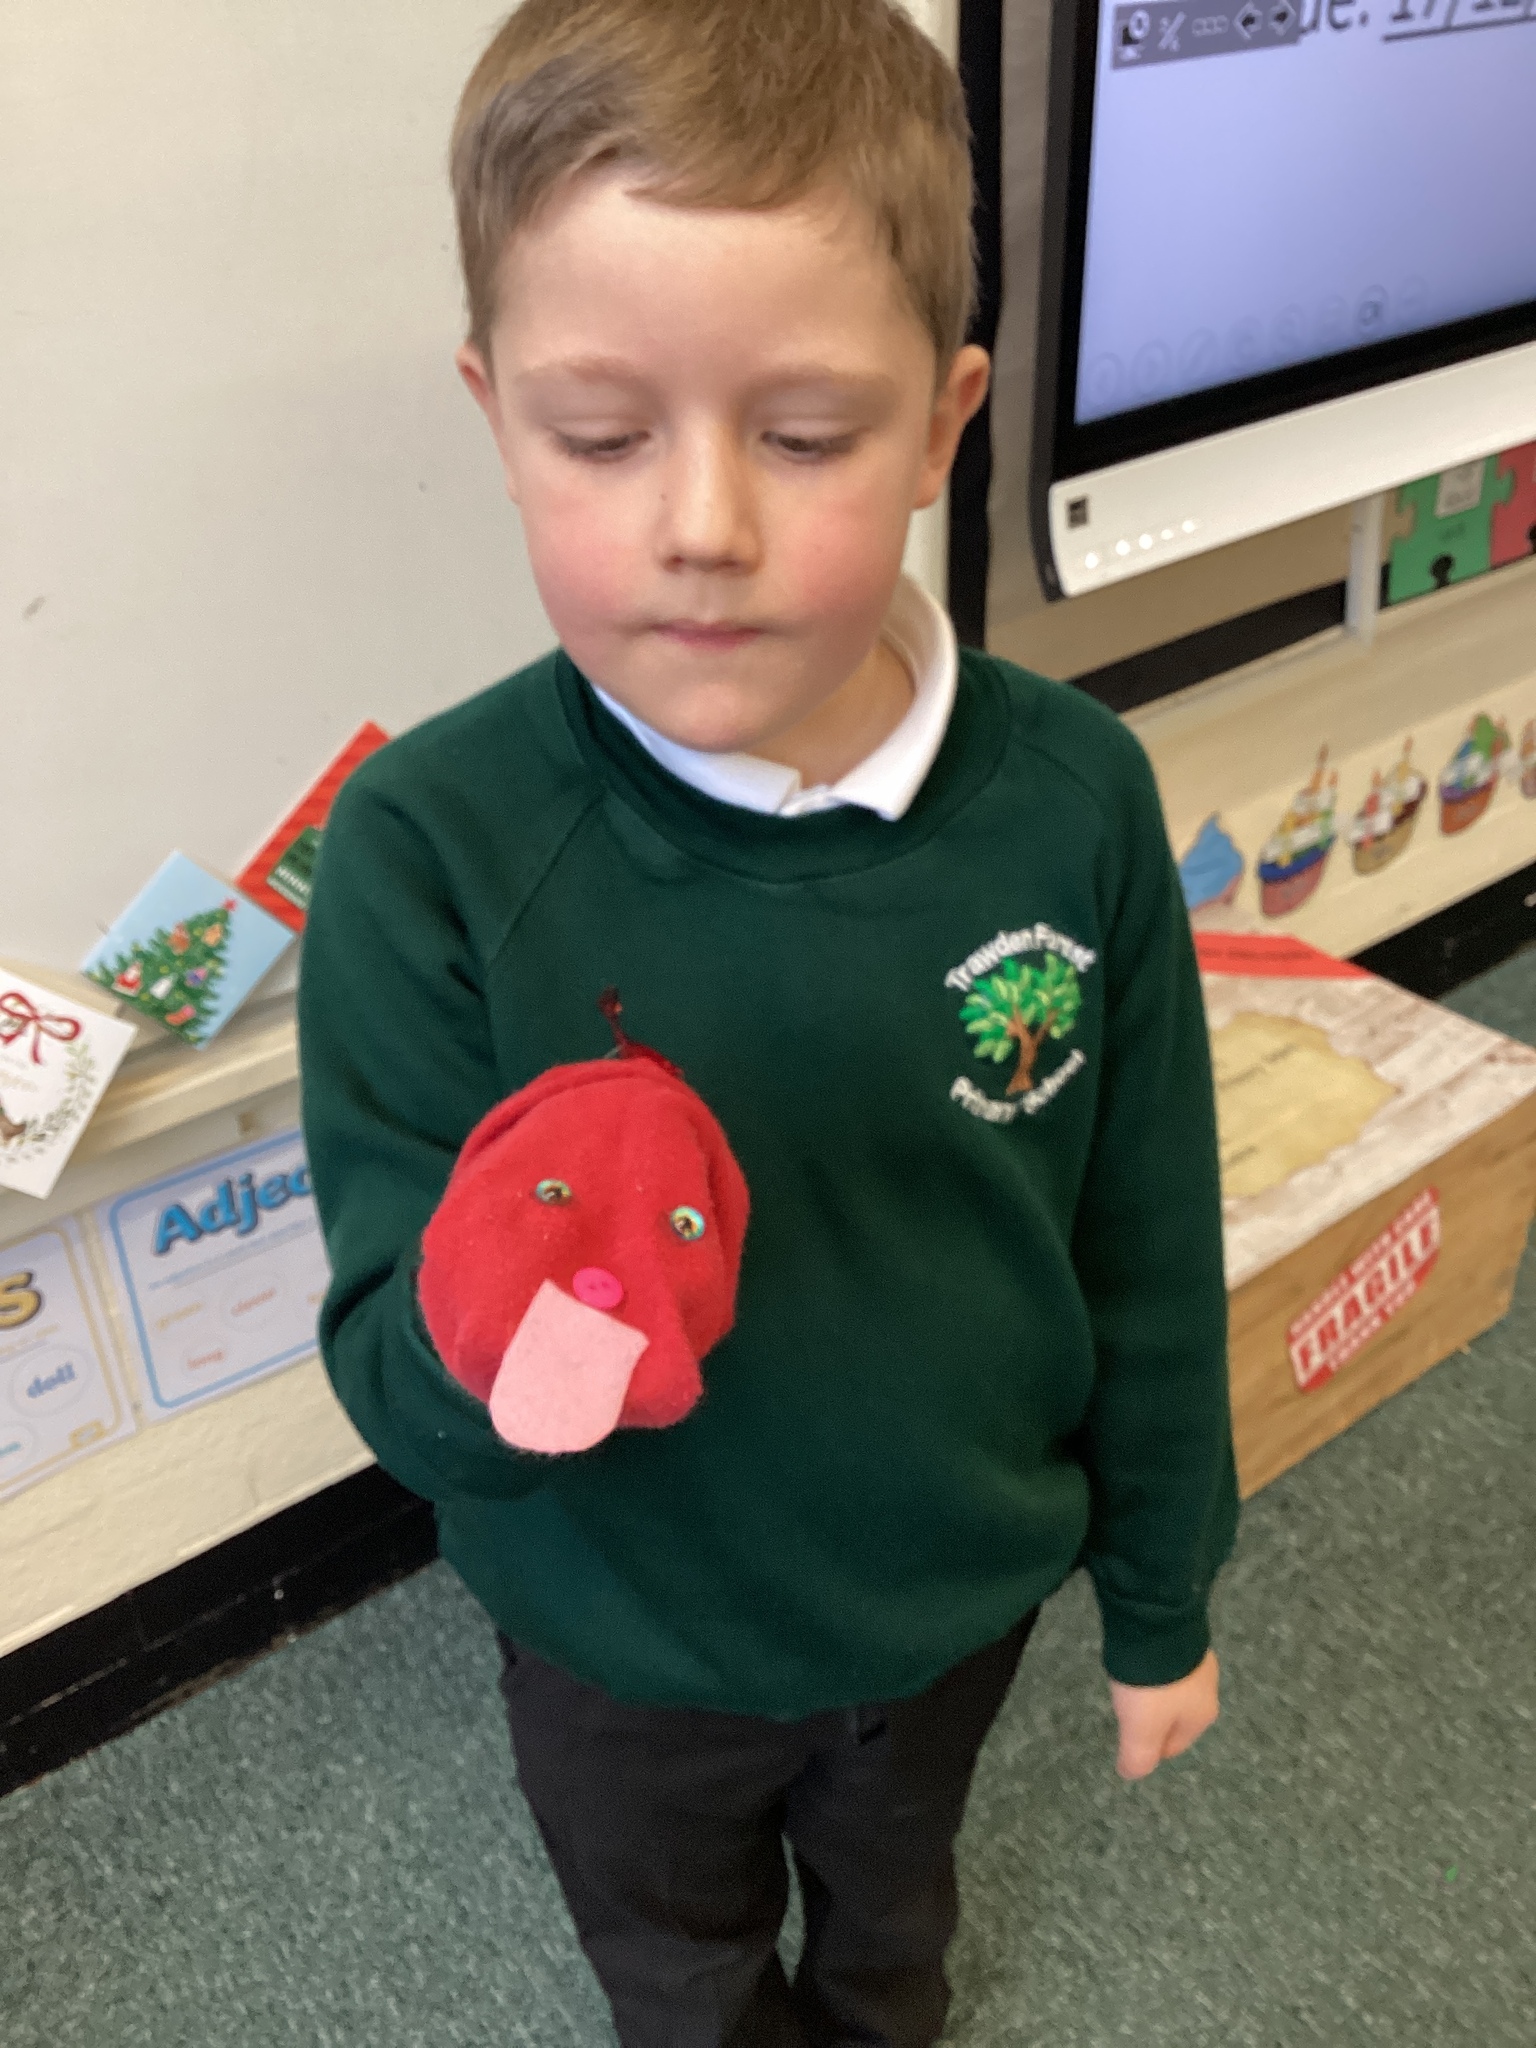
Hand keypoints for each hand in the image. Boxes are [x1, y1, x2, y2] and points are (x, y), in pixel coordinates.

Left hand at [1107, 1648, 1219, 1779]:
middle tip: (1126, 1712)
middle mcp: (1208, 1690)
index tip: (1128, 1741)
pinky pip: (1168, 1662)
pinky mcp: (1184, 1635)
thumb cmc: (1153, 1684)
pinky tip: (1140, 1660)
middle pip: (1175, 1717)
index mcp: (1202, 1717)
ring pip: (1172, 1688)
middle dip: (1152, 1719)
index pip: (1174, 1747)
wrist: (1158, 1623)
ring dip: (1153, 1691)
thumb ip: (1138, 1757)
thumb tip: (1130, 1774)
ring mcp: (1199, 1659)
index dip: (1149, 1748)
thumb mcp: (1141, 1729)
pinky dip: (1154, 1667)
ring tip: (1130, 1685)